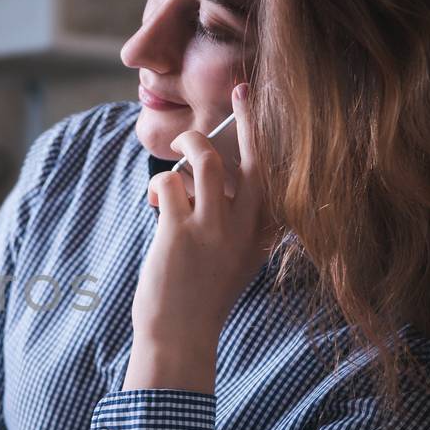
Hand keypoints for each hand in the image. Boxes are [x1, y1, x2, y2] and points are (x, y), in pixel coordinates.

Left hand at [126, 84, 275, 392]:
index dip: (267, 138)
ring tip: (178, 145)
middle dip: (245, 118)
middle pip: (252, 158)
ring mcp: (214, 229)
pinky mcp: (180, 232)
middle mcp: (245, 229)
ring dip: (188, 142)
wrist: (180, 338)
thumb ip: (235, 225)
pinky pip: (168, 182)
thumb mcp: (234, 262)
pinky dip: (159, 184)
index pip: (275, 177)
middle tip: (240, 91)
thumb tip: (205, 181)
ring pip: (205, 159)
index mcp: (261, 235)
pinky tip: (154, 203)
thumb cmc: (200, 300)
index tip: (258, 106)